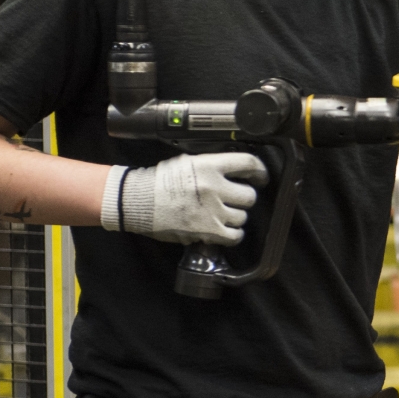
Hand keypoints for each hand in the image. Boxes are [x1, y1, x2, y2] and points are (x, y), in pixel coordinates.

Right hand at [103, 152, 269, 244]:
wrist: (138, 201)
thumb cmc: (160, 181)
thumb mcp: (187, 162)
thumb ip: (211, 166)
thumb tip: (234, 170)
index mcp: (209, 166)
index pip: (249, 163)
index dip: (259, 171)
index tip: (260, 177)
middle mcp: (214, 187)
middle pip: (249, 195)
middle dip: (243, 198)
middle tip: (234, 200)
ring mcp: (212, 210)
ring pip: (242, 217)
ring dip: (235, 217)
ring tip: (222, 215)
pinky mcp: (208, 230)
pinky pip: (235, 236)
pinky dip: (233, 235)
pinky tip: (226, 230)